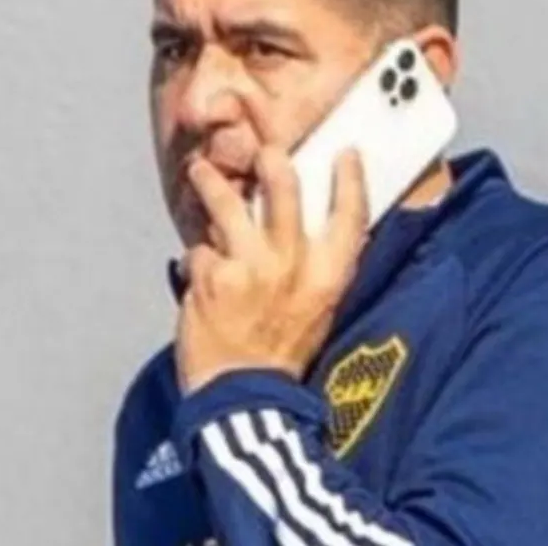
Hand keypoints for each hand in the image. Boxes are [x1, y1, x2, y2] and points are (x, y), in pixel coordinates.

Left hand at [175, 145, 368, 394]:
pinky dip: (196, 261)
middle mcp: (294, 266)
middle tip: (264, 151)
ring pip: (229, 207)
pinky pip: (200, 251)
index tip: (345, 154)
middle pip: (285, 192)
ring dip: (211, 184)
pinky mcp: (215, 277)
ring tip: (200, 171)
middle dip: (272, 162)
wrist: (245, 397)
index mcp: (329, 277)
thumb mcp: (317, 312)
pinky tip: (198, 278)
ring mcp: (253, 267)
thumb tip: (306, 233)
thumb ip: (315, 272)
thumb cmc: (281, 356)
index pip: (351, 218)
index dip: (350, 181)